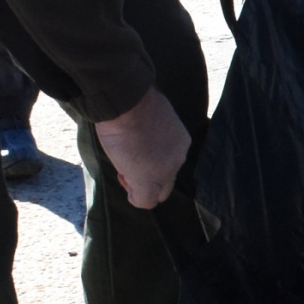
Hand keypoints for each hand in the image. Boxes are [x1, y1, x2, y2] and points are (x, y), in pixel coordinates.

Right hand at [94, 88, 190, 210]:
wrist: (127, 103)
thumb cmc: (134, 103)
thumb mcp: (152, 118)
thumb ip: (153, 135)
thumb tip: (142, 142)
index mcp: (180, 141)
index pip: (170, 163)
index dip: (152, 163)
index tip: (136, 152)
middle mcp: (178, 157)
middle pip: (166, 181)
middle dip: (147, 177)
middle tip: (127, 165)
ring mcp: (165, 170)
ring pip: (156, 191)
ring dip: (138, 184)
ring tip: (123, 168)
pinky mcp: (148, 179)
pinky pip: (145, 200)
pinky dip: (134, 196)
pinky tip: (124, 180)